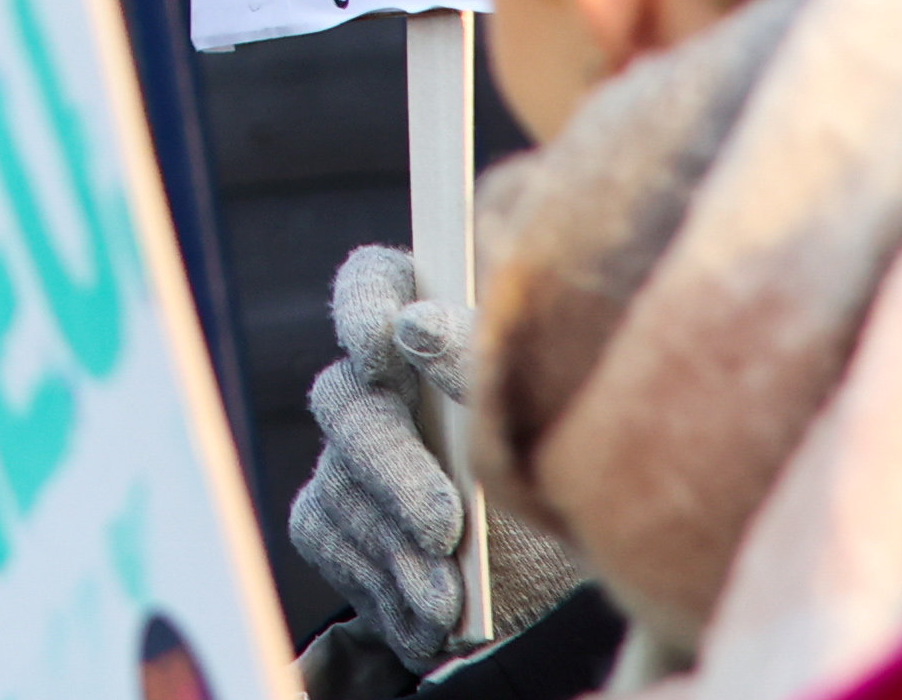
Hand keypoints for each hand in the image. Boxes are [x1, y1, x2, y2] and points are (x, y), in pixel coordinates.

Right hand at [287, 244, 580, 670]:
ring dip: (395, 550)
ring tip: (448, 599)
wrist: (569, 581)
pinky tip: (429, 618)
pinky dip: (381, 588)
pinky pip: (332, 544)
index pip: (372, 284)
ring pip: (341, 488)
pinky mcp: (334, 519)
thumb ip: (480, 362)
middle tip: (443, 527)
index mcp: (432, 326)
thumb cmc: (562, 470)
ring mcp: (349, 455)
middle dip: (393, 472)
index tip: (386, 346)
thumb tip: (415, 329)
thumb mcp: (544, 414)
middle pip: (351, 404)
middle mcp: (378, 385)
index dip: (364, 306)